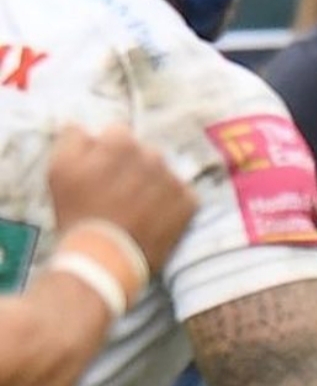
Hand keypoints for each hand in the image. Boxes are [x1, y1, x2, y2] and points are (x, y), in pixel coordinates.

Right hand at [48, 124, 196, 272]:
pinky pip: (181, 194)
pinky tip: (154, 218)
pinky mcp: (189, 202)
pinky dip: (171, 204)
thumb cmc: (77, 213)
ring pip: (163, 173)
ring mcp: (174, 179)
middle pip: (143, 153)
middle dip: (132, 167)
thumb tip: (84, 128)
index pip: (117, 135)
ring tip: (136, 209)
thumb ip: (73, 138)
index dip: (107, 153)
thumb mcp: (59, 169)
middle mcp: (153, 156)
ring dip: (152, 184)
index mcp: (121, 143)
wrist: (105, 257)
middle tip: (118, 193)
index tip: (101, 172)